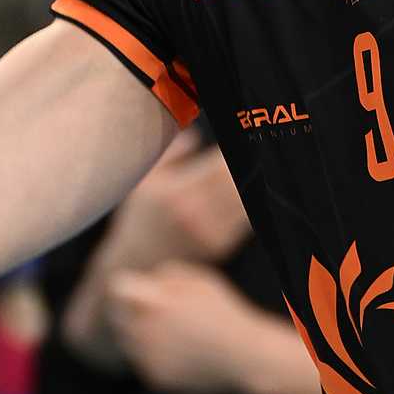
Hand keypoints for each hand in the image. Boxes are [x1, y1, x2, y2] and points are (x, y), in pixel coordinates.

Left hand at [106, 261, 260, 393]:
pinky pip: (142, 360)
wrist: (244, 358)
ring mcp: (149, 357)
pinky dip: (154, 355)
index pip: (117, 289)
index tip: (135, 289)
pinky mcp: (155, 377)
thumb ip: (165, 274)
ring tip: (175, 332)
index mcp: (157, 303)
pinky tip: (181, 351)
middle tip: (158, 311)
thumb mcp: (200, 280)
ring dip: (140, 333)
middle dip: (131, 310)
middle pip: (116, 315)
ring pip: (127, 340)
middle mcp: (147, 331)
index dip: (125, 286)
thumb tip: (141, 282)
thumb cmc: (224, 313)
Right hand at [111, 137, 248, 265]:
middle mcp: (193, 213)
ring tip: (255, 170)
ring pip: (244, 201)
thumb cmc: (143, 214)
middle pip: (237, 182)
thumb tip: (195, 133)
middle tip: (255, 152)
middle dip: (247, 166)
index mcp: (176, 192)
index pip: (219, 166)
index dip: (232, 155)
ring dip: (251, 183)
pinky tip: (248, 192)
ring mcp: (208, 231)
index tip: (242, 141)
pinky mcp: (219, 245)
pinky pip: (244, 219)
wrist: (138, 260)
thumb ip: (172, 153)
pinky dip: (247, 204)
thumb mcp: (147, 180)